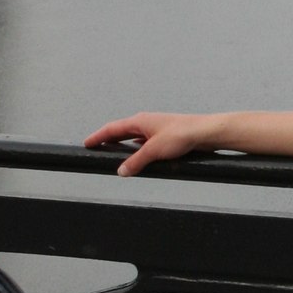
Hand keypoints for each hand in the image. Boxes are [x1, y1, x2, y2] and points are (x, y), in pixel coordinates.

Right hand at [84, 112, 218, 176]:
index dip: (98, 137)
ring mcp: (155, 129)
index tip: (87, 143)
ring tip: (113, 153)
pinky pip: (144, 142)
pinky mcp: (165, 136)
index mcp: (139, 121)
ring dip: (122, 145)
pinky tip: (138, 155)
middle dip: (108, 140)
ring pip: (133, 137)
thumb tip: (121, 171)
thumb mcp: (154, 151)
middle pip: (121, 131)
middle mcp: (146, 123)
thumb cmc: (181, 135)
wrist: (205, 132)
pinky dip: (137, 149)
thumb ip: (136, 162)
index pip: (112, 129)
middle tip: (96, 148)